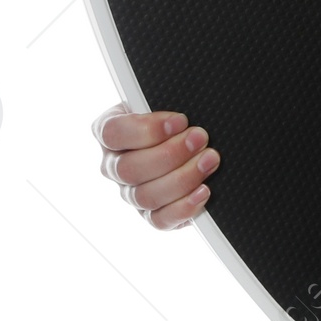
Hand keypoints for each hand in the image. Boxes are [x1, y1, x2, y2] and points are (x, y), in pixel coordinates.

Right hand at [94, 102, 218, 227]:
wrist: (189, 139)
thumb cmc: (175, 117)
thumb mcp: (166, 101)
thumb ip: (164, 100)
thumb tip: (181, 113)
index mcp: (110, 132)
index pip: (113, 133)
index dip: (147, 129)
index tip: (180, 120)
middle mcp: (114, 166)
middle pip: (130, 169)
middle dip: (171, 153)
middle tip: (201, 138)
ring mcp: (130, 193)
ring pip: (145, 195)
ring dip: (182, 177)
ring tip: (210, 160)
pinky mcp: (150, 214)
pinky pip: (159, 220)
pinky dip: (183, 208)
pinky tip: (204, 191)